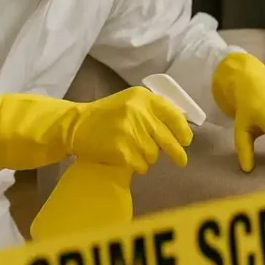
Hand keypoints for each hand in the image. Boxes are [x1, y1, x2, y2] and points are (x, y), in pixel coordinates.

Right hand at [69, 87, 193, 172]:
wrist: (77, 125)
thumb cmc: (107, 114)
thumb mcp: (131, 102)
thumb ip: (153, 111)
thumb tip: (180, 130)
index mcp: (143, 98)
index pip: (174, 115)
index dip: (183, 130)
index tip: (186, 140)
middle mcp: (139, 113)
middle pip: (168, 139)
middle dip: (177, 153)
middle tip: (182, 161)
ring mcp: (130, 132)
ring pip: (154, 155)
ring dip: (149, 158)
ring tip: (135, 151)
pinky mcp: (122, 150)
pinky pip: (142, 165)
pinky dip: (138, 166)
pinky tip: (128, 159)